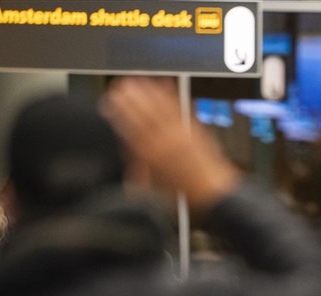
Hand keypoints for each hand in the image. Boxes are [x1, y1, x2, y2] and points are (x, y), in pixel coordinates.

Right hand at [103, 77, 239, 212]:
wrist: (211, 191)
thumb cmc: (183, 191)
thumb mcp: (153, 184)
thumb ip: (138, 167)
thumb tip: (127, 156)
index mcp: (149, 155)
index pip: (128, 128)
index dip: (117, 113)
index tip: (109, 102)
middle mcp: (163, 140)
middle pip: (142, 113)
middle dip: (129, 98)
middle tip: (119, 85)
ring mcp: (178, 132)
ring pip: (159, 106)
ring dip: (146, 91)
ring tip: (136, 79)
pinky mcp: (192, 127)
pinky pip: (178, 106)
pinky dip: (169, 93)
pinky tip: (162, 83)